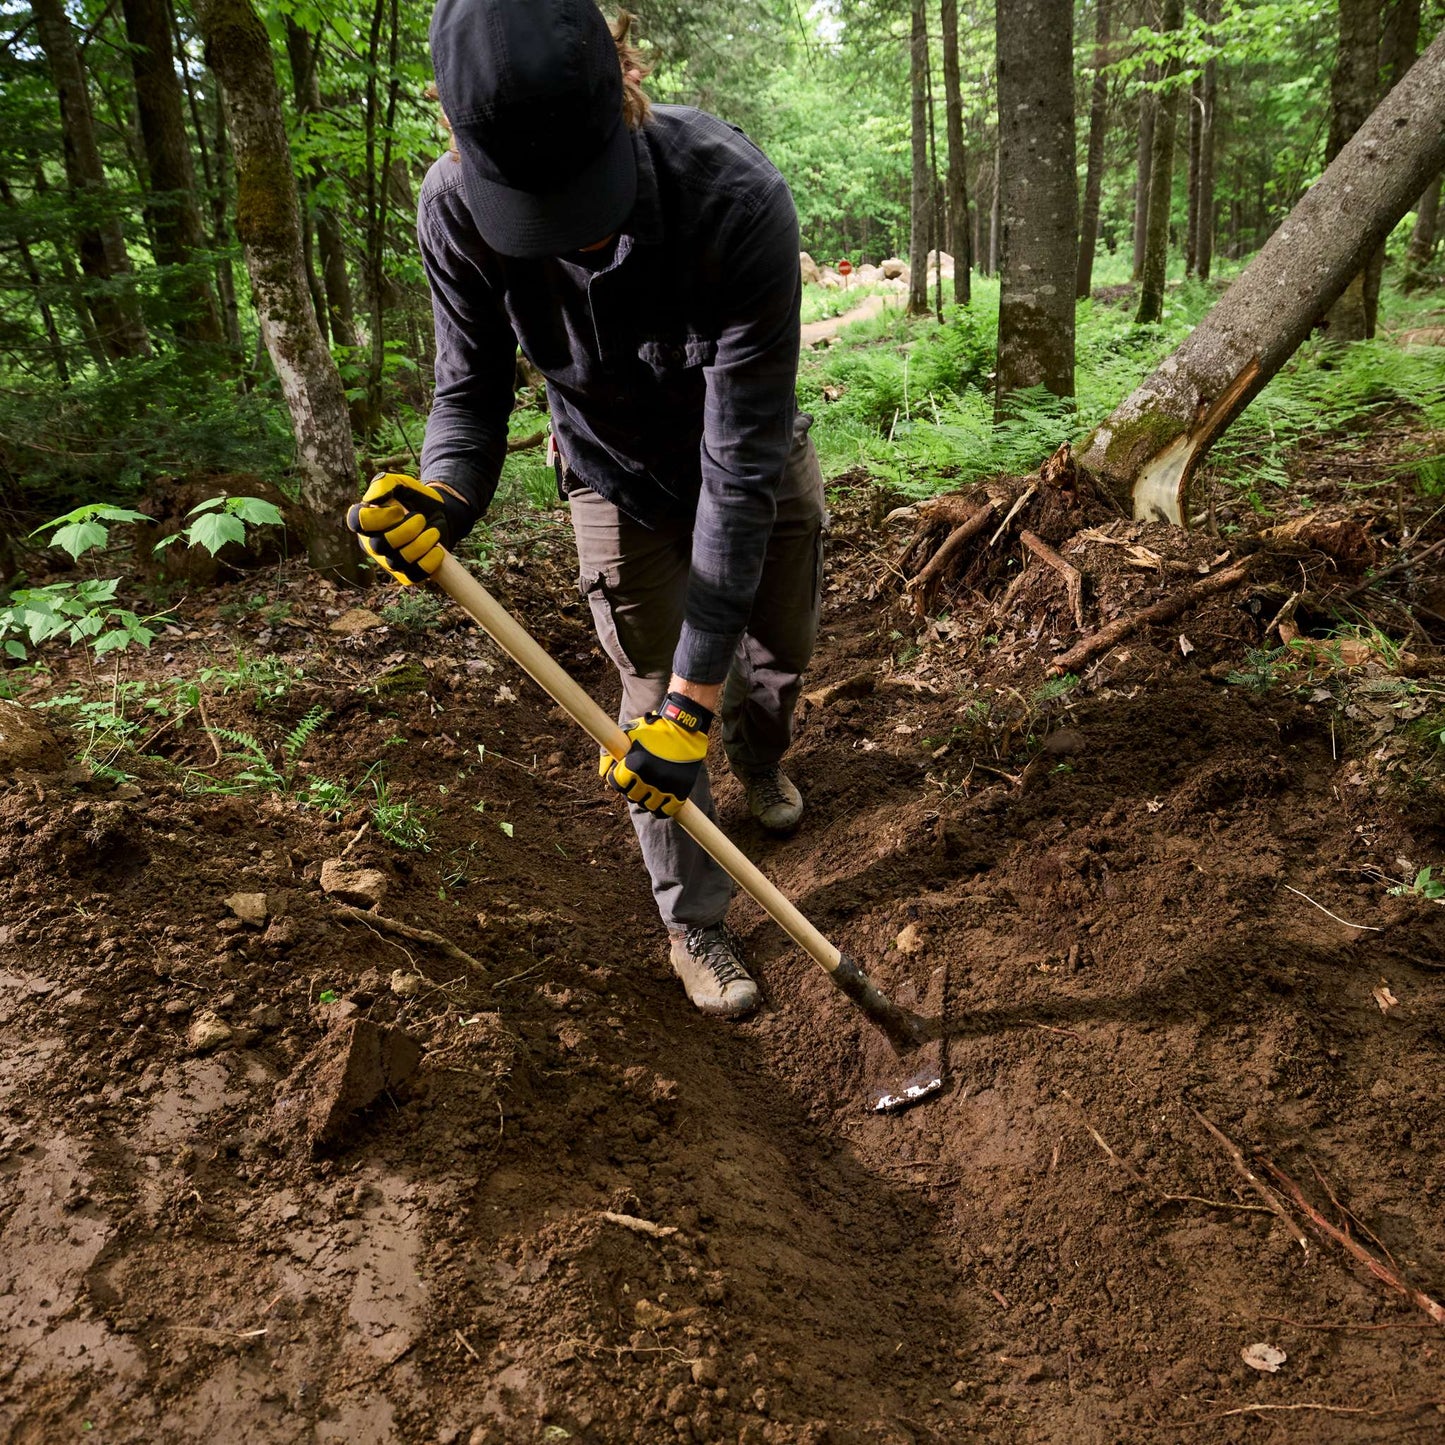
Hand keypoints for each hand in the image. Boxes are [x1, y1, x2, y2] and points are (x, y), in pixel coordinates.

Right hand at [346, 473, 453, 584]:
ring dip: (420, 545)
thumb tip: (372, 500)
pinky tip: (437, 550)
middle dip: (405, 531)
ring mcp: (389, 562)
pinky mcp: (407, 574)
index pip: (357, 522)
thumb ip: (384, 484)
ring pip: (397, 561)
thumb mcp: (400, 484)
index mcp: (366, 522)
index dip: (377, 517)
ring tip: (433, 532)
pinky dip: (428, 563)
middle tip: (421, 518)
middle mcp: (373, 545)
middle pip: (379, 545)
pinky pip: (413, 576)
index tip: (397, 509)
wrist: (442, 514)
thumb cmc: (416, 499)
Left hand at [600, 692, 713, 815]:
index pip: (616, 784)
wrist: (685, 728)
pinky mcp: (680, 791)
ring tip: (650, 790)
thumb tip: (602, 772)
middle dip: (632, 789)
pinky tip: (661, 801)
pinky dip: (662, 808)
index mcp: (634, 764)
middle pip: (632, 797)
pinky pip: (666, 810)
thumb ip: (611, 751)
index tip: (624, 775)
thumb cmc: (654, 729)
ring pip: (648, 805)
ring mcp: (665, 786)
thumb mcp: (629, 733)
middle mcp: (648, 778)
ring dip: (647, 799)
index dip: (618, 779)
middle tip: (638, 781)